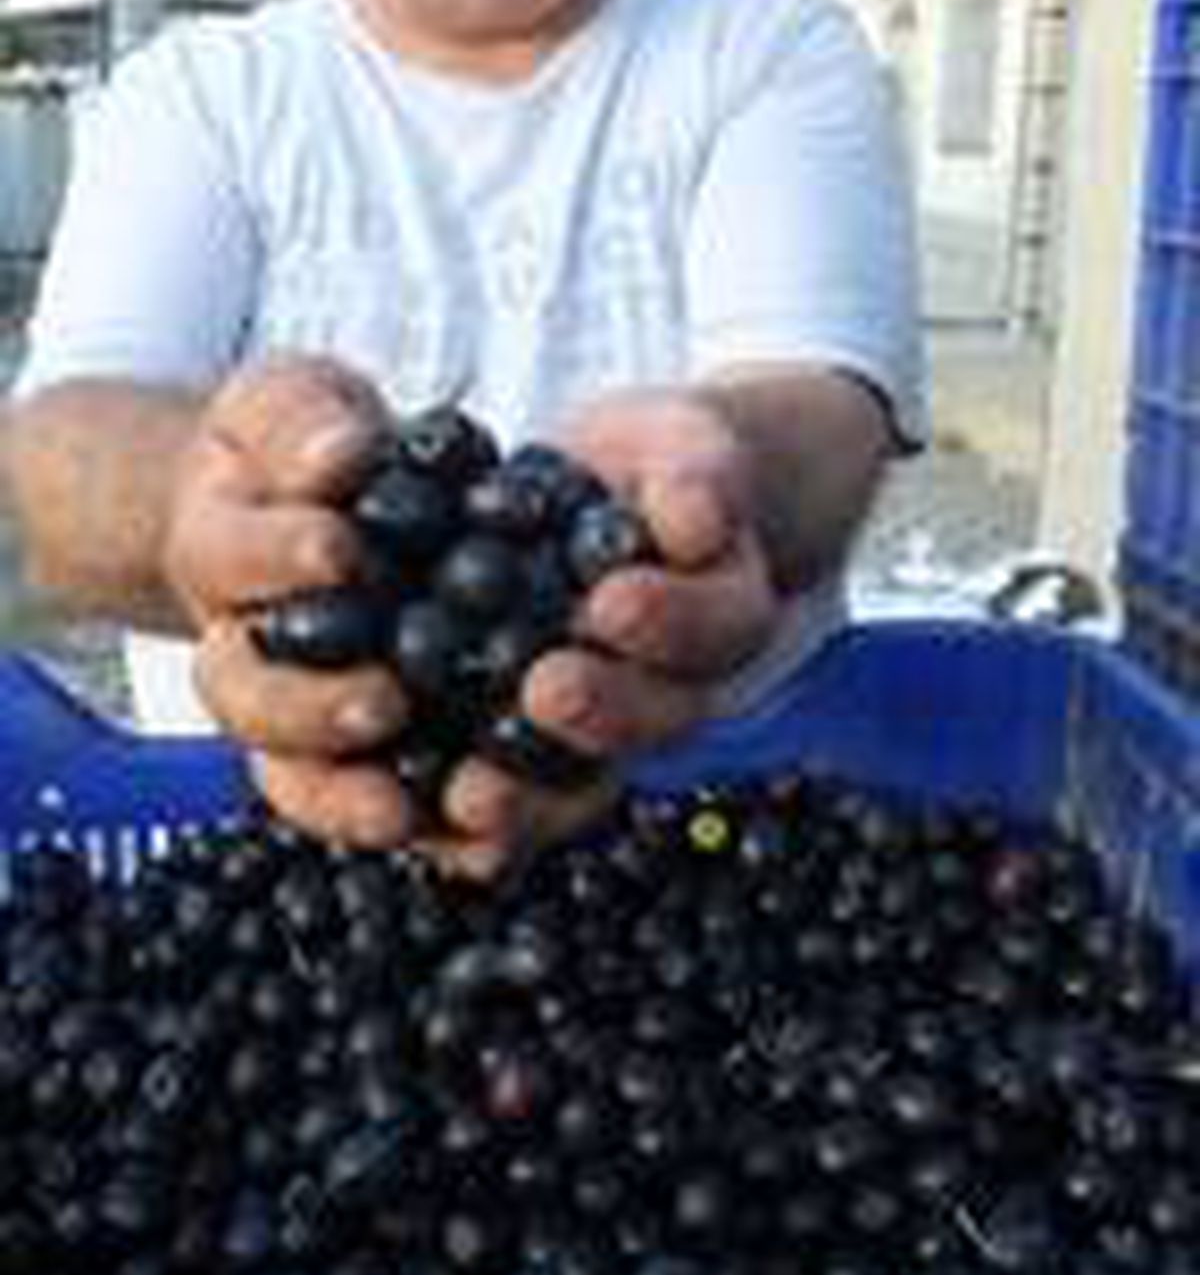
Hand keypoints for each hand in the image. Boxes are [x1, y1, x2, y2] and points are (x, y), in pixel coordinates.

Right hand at [163, 355, 416, 847]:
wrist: (299, 499)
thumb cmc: (300, 443)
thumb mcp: (292, 400)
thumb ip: (306, 422)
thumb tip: (341, 457)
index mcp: (216, 547)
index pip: (231, 556)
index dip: (280, 557)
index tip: (342, 547)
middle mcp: (240, 645)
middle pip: (245, 696)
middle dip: (311, 705)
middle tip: (384, 700)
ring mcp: (286, 711)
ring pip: (288, 773)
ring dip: (343, 796)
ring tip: (404, 805)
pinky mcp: (347, 752)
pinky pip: (356, 805)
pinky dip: (400, 827)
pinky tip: (463, 834)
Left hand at [426, 387, 780, 875]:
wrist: (621, 496)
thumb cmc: (663, 466)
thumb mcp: (688, 451)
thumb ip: (700, 481)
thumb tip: (697, 517)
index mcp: (725, 614)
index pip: (710, 627)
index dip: (666, 622)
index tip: (609, 603)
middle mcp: (672, 688)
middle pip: (651, 720)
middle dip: (599, 713)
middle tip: (544, 691)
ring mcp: (603, 724)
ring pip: (580, 781)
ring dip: (528, 798)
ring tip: (467, 794)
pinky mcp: (528, 738)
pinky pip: (512, 796)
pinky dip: (469, 823)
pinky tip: (414, 820)